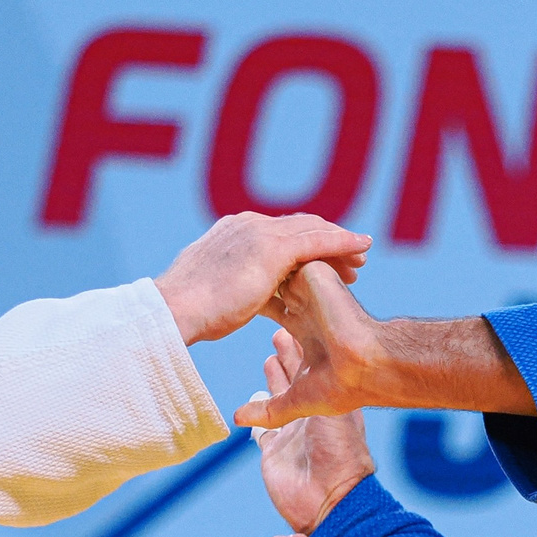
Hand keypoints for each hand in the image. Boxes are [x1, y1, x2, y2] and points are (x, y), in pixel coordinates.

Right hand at [155, 213, 370, 345]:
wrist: (173, 310)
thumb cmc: (187, 311)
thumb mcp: (215, 291)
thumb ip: (234, 285)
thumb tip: (242, 297)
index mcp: (233, 232)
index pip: (278, 232)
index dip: (304, 244)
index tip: (322, 261)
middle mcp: (248, 225)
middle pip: (299, 227)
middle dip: (327, 241)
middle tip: (352, 259)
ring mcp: (259, 233)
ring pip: (312, 231)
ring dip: (340, 243)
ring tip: (362, 258)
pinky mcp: (272, 249)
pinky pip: (318, 241)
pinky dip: (343, 243)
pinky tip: (362, 248)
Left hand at [232, 260, 386, 427]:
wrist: (364, 367)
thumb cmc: (341, 386)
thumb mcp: (297, 400)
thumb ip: (269, 411)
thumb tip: (237, 420)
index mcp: (306, 326)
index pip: (274, 306)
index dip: (251, 301)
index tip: (225, 302)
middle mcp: (310, 305)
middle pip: (275, 281)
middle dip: (252, 276)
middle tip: (223, 270)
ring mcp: (314, 288)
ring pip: (280, 265)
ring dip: (259, 262)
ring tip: (228, 256)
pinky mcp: (318, 273)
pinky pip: (292, 253)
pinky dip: (277, 252)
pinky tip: (245, 252)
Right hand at [253, 329, 376, 531]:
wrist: (328, 500)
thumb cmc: (339, 453)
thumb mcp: (335, 409)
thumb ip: (320, 381)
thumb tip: (313, 350)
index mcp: (331, 400)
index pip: (316, 364)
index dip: (306, 344)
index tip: (297, 322)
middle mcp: (313, 413)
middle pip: (296, 376)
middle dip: (288, 354)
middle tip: (278, 328)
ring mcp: (292, 431)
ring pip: (278, 398)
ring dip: (274, 379)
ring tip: (270, 357)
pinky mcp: (273, 450)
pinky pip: (259, 427)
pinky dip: (252, 415)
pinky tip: (247, 404)